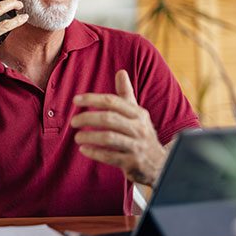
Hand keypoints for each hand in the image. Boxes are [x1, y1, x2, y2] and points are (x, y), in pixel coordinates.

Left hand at [71, 70, 165, 185]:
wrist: (162, 163)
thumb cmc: (142, 134)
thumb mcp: (137, 113)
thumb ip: (126, 94)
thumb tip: (121, 71)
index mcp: (138, 113)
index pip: (112, 102)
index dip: (92, 99)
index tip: (75, 100)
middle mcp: (139, 128)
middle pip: (109, 118)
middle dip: (88, 118)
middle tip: (73, 121)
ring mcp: (137, 145)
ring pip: (109, 138)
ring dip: (89, 136)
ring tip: (77, 137)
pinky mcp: (133, 162)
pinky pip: (110, 156)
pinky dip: (95, 152)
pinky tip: (84, 149)